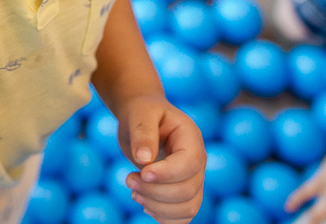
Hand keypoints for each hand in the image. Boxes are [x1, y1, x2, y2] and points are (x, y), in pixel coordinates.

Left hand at [116, 94, 205, 223]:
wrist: (143, 119)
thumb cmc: (142, 112)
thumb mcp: (139, 113)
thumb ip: (142, 133)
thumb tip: (143, 159)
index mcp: (191, 139)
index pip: (188, 164)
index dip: (166, 174)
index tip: (142, 172)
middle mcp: (197, 162)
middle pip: (187, 190)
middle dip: (154, 191)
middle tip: (129, 179)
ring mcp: (193, 180)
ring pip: (188, 208)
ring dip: (157, 207)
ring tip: (134, 192)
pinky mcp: (183, 193)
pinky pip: (183, 216)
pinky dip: (163, 217)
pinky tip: (144, 203)